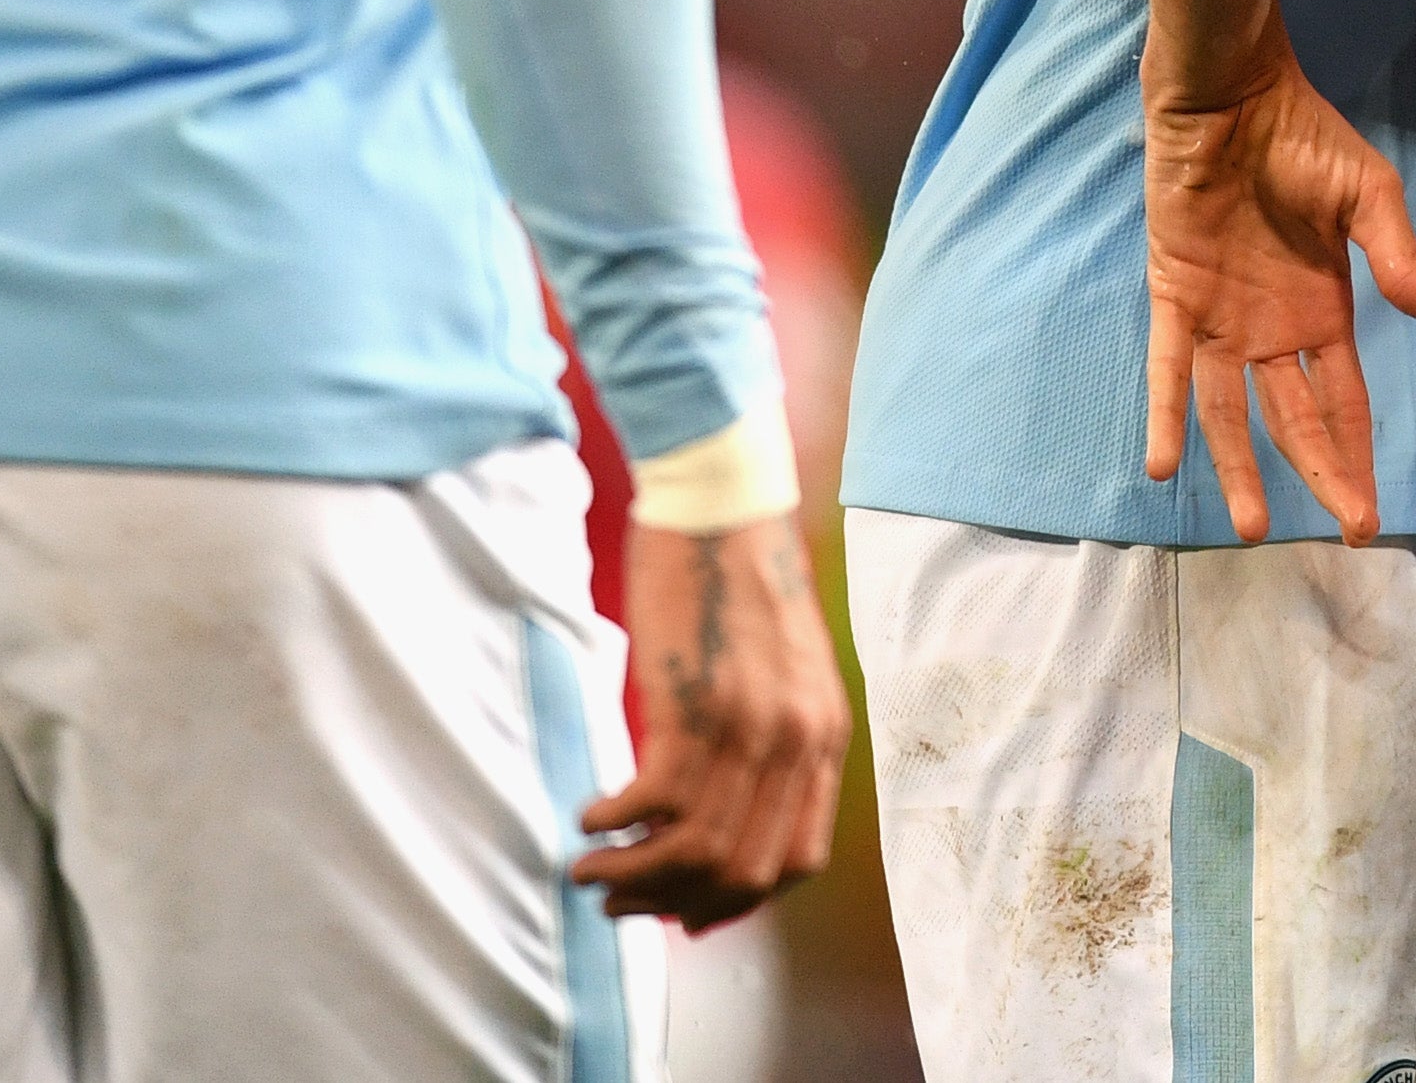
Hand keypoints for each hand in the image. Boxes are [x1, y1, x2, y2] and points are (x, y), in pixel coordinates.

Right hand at [576, 512, 848, 926]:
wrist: (724, 504)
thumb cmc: (740, 581)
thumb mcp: (785, 671)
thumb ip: (773, 739)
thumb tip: (725, 813)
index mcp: (824, 736)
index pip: (798, 858)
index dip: (739, 899)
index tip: (688, 911)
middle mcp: (797, 741)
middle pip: (742, 869)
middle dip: (674, 902)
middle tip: (623, 902)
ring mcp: (750, 727)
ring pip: (694, 850)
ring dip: (633, 878)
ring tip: (592, 871)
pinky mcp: (695, 705)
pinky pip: (654, 804)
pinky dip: (614, 826)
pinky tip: (591, 815)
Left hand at [1140, 40, 1415, 543]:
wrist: (1231, 94)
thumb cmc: (1304, 137)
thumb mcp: (1370, 198)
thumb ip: (1404, 262)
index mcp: (1323, 312)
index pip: (1345, 403)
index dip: (1357, 457)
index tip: (1369, 518)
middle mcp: (1272, 331)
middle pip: (1296, 421)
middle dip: (1321, 477)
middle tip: (1345, 532)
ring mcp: (1220, 320)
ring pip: (1229, 413)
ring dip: (1239, 468)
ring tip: (1250, 528)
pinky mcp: (1174, 297)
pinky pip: (1166, 369)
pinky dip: (1163, 415)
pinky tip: (1161, 464)